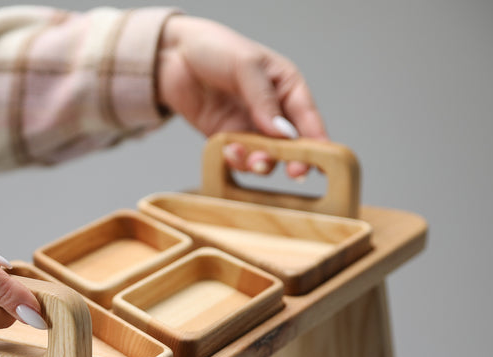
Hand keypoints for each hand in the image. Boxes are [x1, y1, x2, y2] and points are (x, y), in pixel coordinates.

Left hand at [156, 15, 327, 177]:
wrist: (172, 56)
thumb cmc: (214, 48)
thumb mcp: (245, 65)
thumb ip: (264, 99)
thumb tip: (283, 133)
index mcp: (286, 86)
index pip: (308, 118)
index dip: (317, 142)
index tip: (320, 162)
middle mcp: (273, 110)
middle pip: (291, 145)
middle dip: (291, 159)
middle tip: (291, 171)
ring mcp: (250, 127)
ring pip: (265, 156)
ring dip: (260, 162)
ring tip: (247, 158)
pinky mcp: (228, 139)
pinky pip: (239, 158)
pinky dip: (236, 161)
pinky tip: (228, 152)